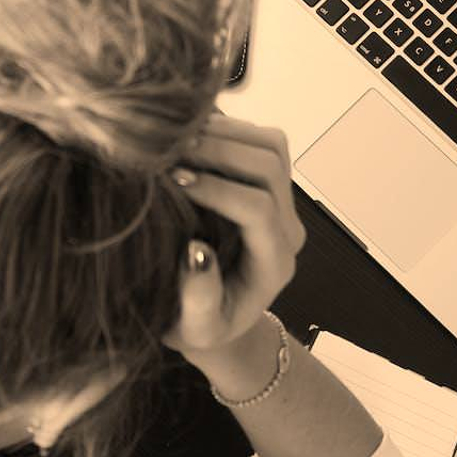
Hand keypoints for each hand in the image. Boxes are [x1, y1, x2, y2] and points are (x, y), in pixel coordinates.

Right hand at [162, 115, 305, 358]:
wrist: (215, 317)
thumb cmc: (200, 327)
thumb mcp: (195, 328)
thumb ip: (199, 299)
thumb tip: (196, 252)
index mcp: (274, 264)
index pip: (258, 210)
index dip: (218, 189)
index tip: (174, 181)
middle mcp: (287, 228)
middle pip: (270, 167)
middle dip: (220, 151)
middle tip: (169, 150)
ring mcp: (282, 202)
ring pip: (271, 145)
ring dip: (225, 133)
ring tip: (176, 139)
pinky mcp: (268, 183)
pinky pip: (259, 140)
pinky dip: (225, 128)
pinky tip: (186, 137)